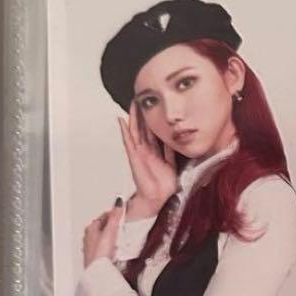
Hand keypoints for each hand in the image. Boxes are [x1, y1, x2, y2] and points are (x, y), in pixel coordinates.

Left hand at [82, 198, 123, 267]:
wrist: (98, 270)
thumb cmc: (100, 252)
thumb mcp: (110, 230)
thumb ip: (115, 216)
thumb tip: (118, 202)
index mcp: (91, 229)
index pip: (102, 217)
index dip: (112, 213)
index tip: (119, 211)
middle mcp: (89, 238)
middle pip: (101, 227)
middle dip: (110, 225)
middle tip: (119, 223)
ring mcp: (92, 248)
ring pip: (102, 238)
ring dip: (110, 236)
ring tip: (118, 236)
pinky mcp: (96, 257)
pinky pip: (103, 248)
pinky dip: (109, 246)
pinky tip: (114, 250)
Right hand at [117, 101, 176, 218]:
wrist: (158, 197)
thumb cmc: (164, 185)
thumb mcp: (172, 165)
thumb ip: (171, 153)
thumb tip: (174, 140)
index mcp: (155, 151)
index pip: (153, 132)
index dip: (153, 120)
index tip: (154, 106)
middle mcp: (146, 150)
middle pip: (143, 128)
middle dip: (142, 114)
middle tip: (142, 98)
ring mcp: (139, 152)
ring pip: (135, 131)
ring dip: (133, 118)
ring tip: (132, 103)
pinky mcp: (134, 157)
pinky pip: (128, 141)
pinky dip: (124, 131)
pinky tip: (121, 120)